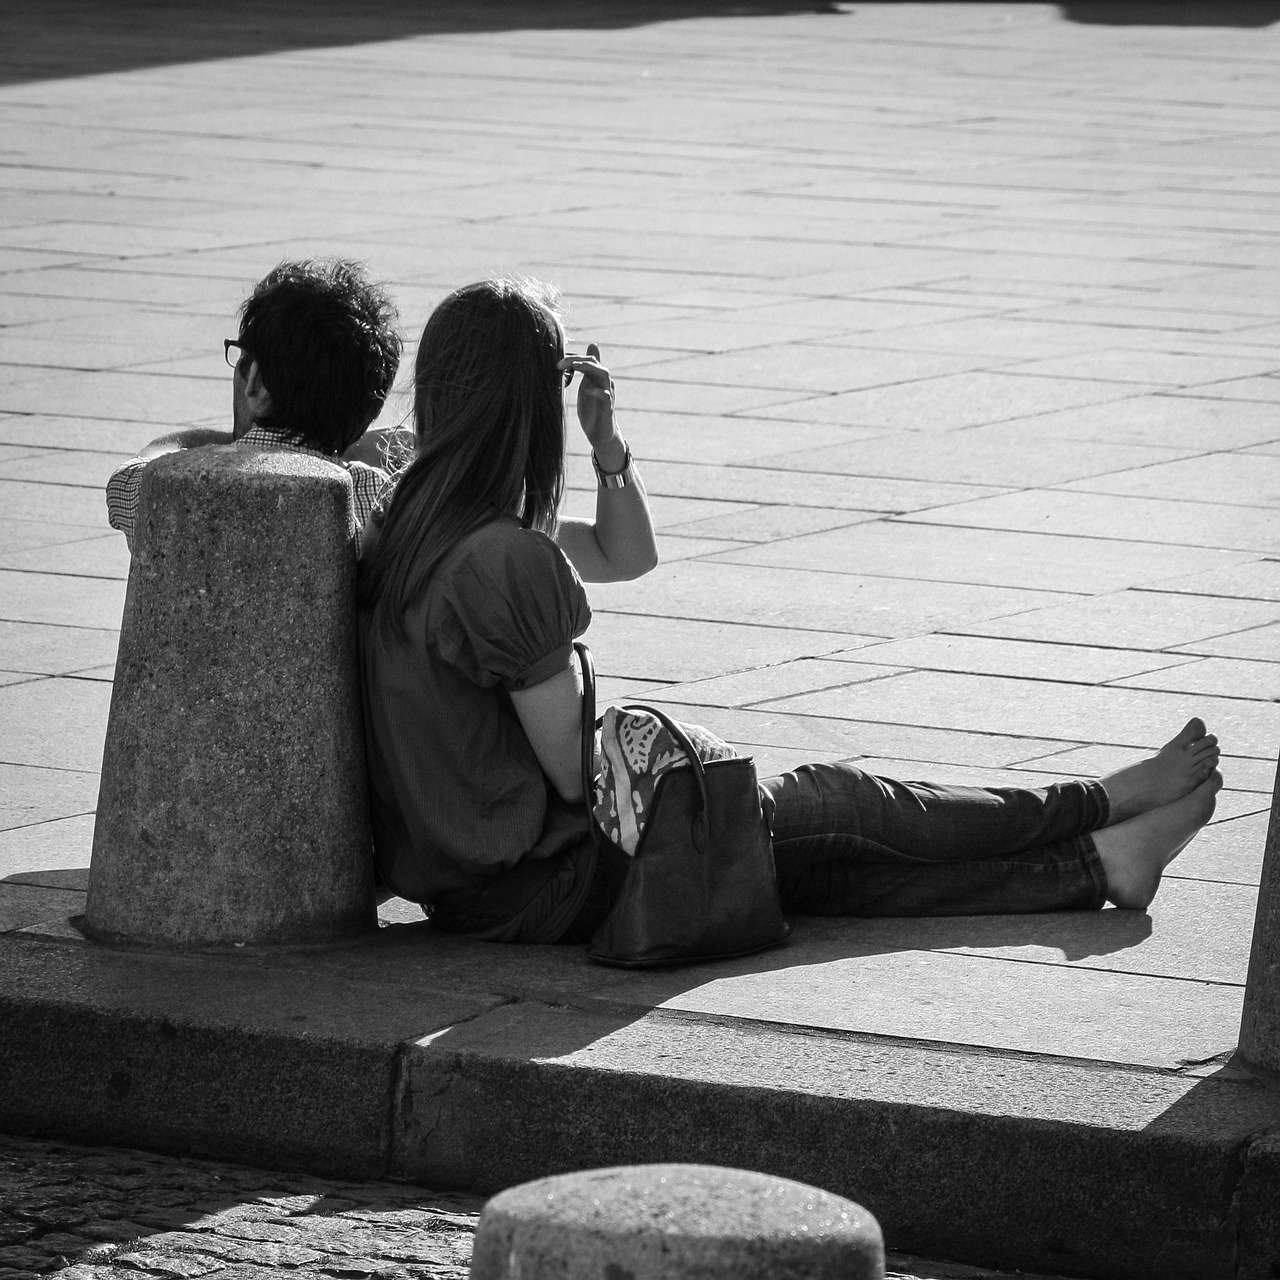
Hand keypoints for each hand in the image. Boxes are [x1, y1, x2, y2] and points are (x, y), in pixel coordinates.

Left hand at [559, 342, 619, 459]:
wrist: (600, 435)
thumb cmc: (592, 411)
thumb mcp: (586, 387)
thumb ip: (583, 372)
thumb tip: (579, 357)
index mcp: (597, 378)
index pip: (589, 359)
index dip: (574, 358)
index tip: (558, 363)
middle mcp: (604, 383)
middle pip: (595, 363)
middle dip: (578, 360)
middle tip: (560, 364)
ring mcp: (607, 395)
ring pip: (604, 374)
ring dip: (589, 368)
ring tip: (575, 367)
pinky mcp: (608, 409)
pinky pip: (606, 397)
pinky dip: (597, 391)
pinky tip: (587, 390)